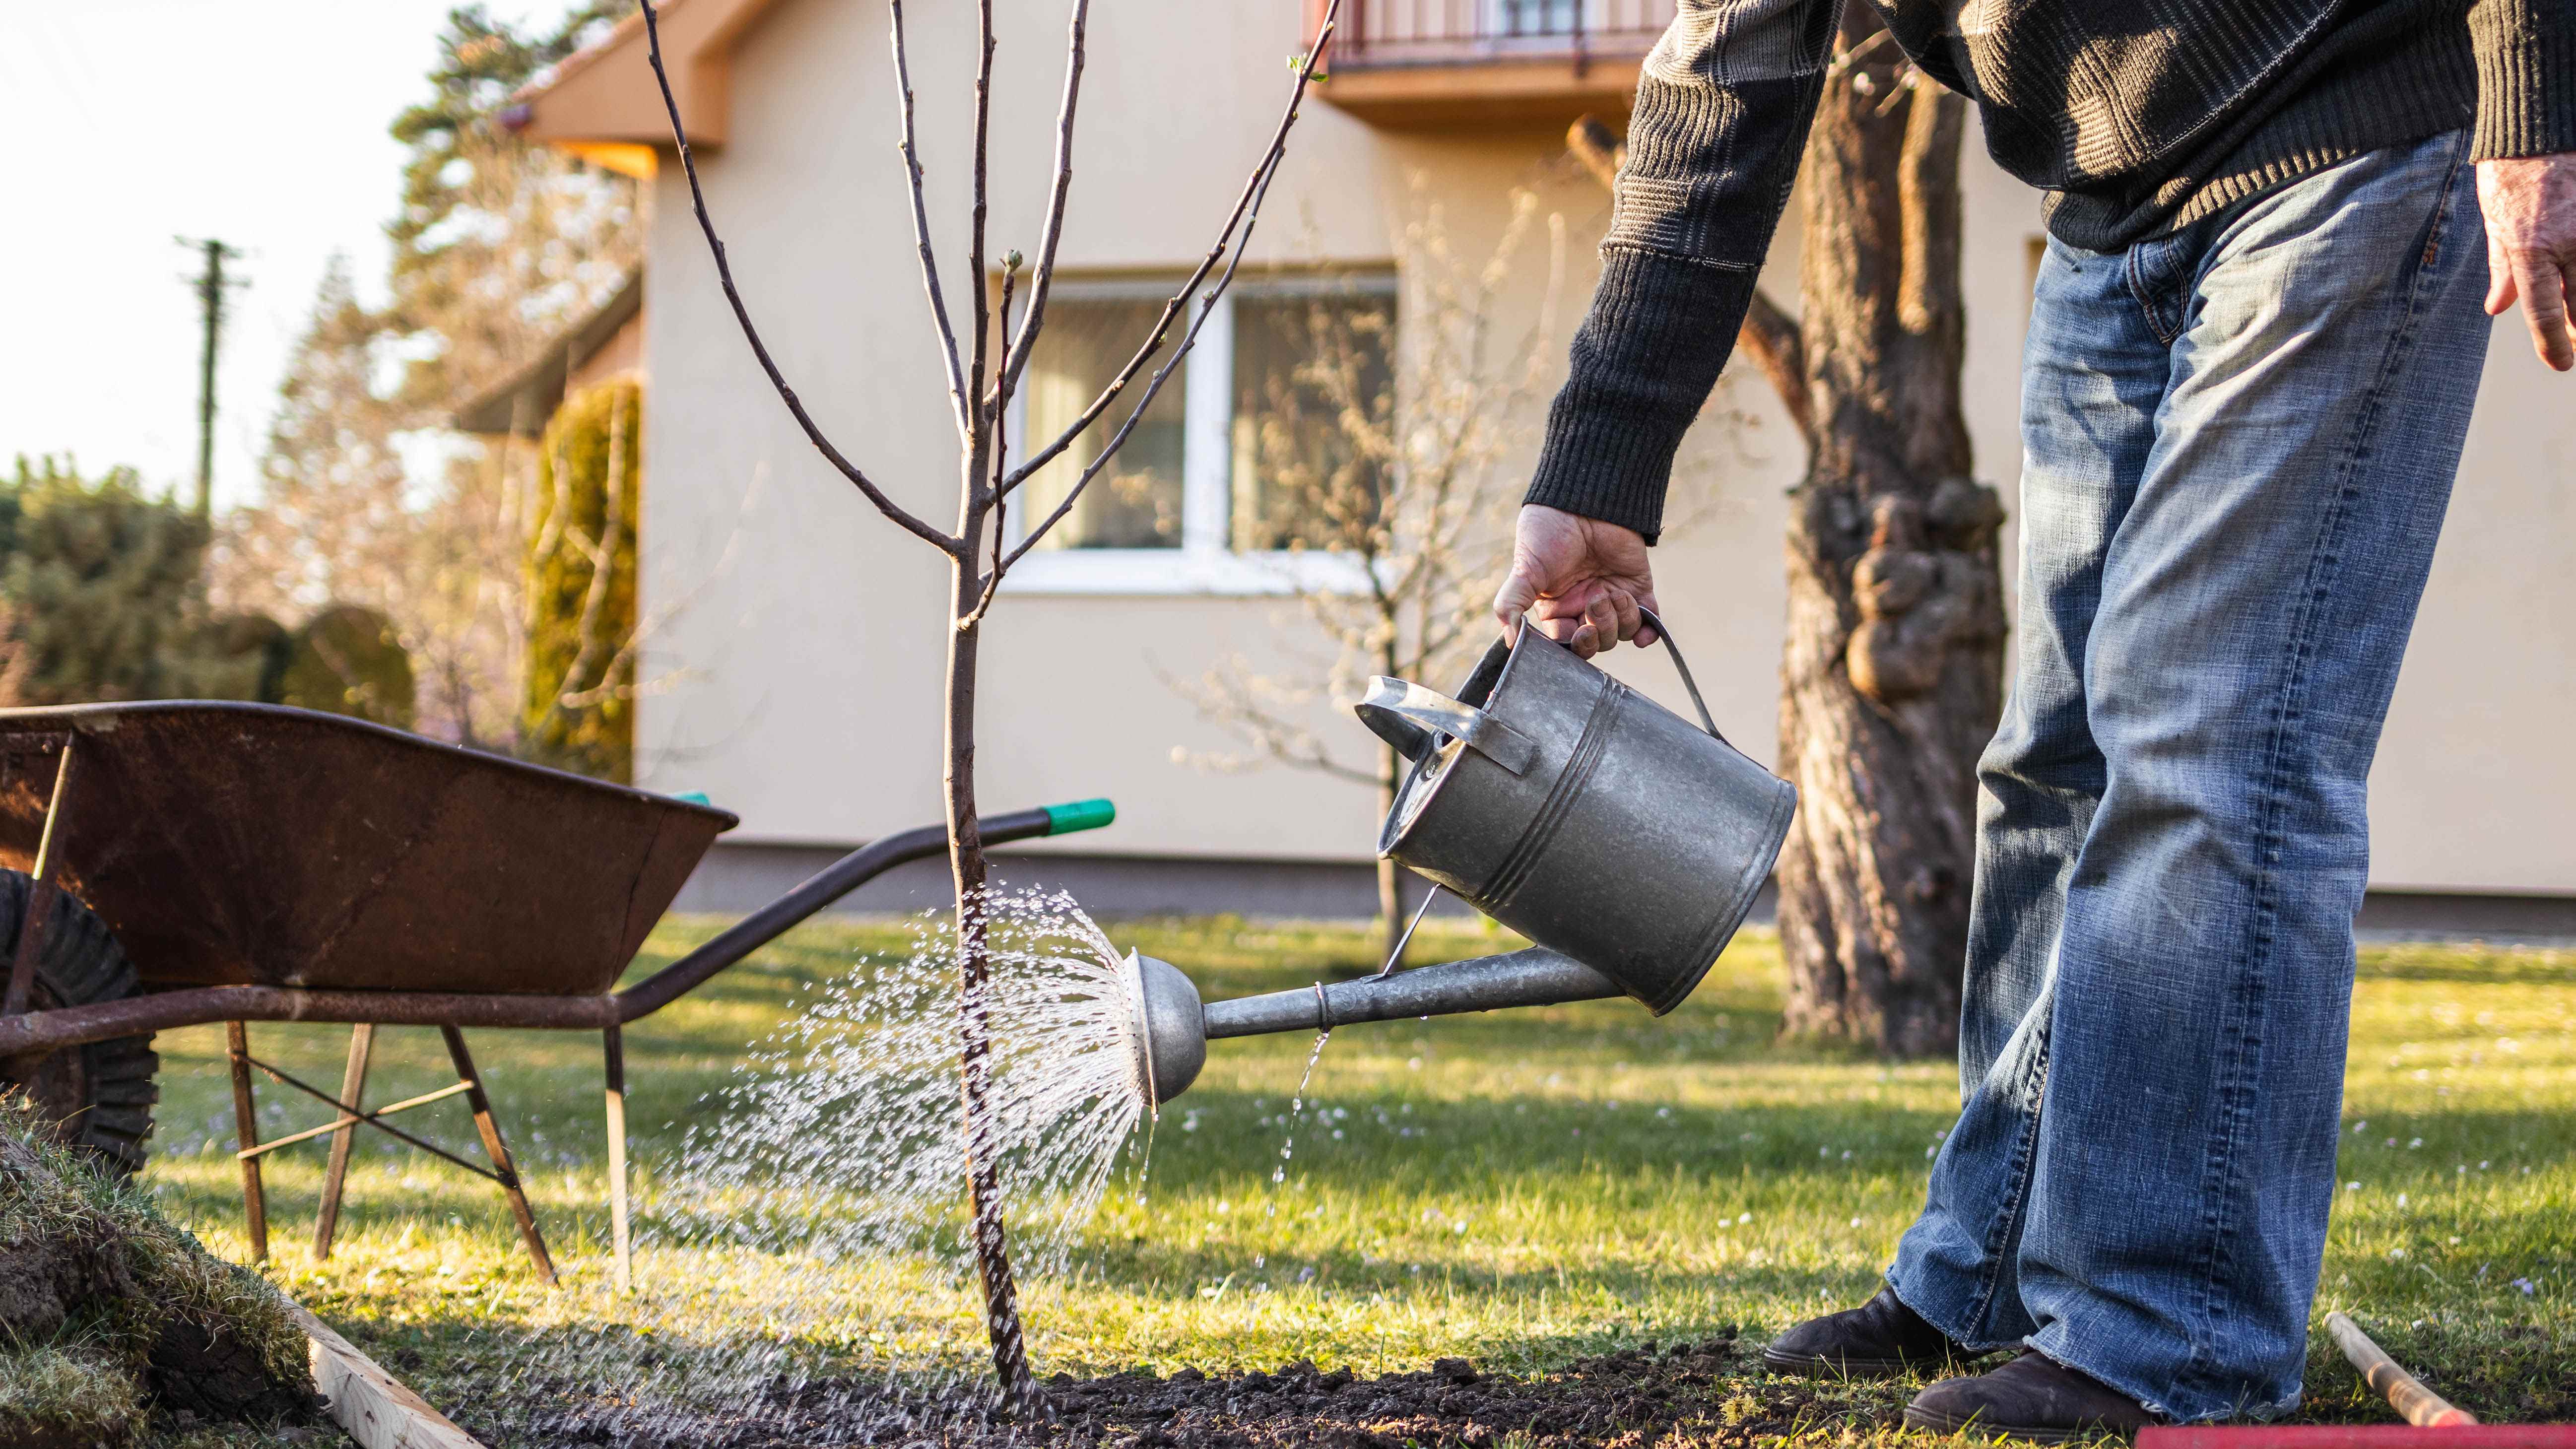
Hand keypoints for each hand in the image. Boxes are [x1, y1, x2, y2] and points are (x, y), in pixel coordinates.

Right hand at [1492, 504, 1658, 657]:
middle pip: (1598, 642)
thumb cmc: (1548, 533)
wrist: (1585, 500)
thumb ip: (1511, 605)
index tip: (1580, 632)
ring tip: (1615, 592)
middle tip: (1597, 601)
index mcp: (1556, 607)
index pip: (1569, 642)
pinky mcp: (1637, 586)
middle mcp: (1583, 606)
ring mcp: (1611, 596)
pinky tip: (1647, 632)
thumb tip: (1510, 640)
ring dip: (1622, 619)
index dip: (1577, 644)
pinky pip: (1648, 620)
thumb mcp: (1524, 570)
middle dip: (1601, 630)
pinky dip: (1649, 630)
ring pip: (1622, 632)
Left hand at [2479, 154, 2575, 370]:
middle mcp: (2569, 241)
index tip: (2560, 364)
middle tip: (2574, 338)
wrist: (2539, 125)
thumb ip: (2501, 268)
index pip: (2543, 309)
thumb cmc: (2510, 172)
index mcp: (2531, 248)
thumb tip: (2498, 307)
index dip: (2552, 342)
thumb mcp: (2495, 222)